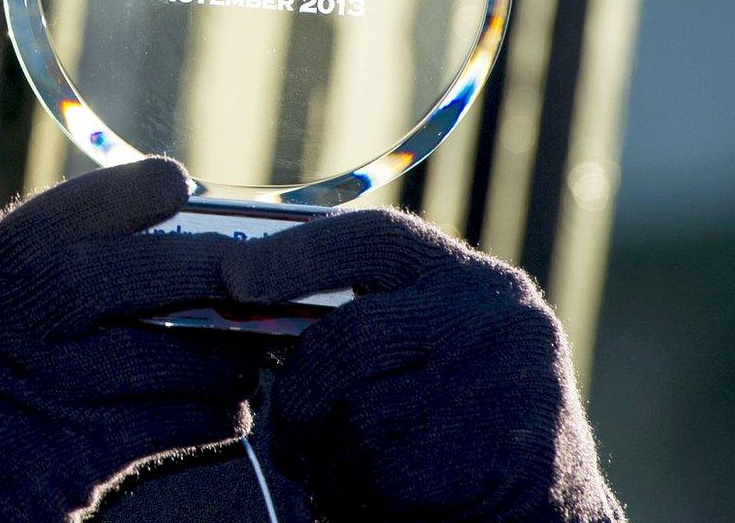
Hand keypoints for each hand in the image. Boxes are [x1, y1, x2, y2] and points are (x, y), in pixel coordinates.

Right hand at [0, 157, 267, 521]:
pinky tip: (221, 412)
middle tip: (254, 273)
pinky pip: (178, 425)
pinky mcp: (81, 463)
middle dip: (205, 267)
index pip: (65, 214)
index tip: (178, 187)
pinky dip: (217, 414)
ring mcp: (44, 400)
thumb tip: (157, 233)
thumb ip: (38, 282)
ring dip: (228, 355)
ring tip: (243, 355)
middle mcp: (6, 333)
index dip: (131, 193)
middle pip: (129, 275)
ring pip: (172, 357)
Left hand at [222, 208, 623, 522]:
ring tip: (364, 476)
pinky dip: (356, 498)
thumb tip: (246, 293)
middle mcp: (498, 324)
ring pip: (352, 416)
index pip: (375, 238)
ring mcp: (501, 391)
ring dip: (332, 460)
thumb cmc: (471, 441)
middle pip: (347, 338)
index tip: (233, 276)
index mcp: (481, 287)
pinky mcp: (488, 462)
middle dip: (302, 394)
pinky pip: (372, 475)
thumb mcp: (441, 357)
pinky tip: (389, 505)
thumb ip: (376, 324)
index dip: (297, 253)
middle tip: (295, 437)